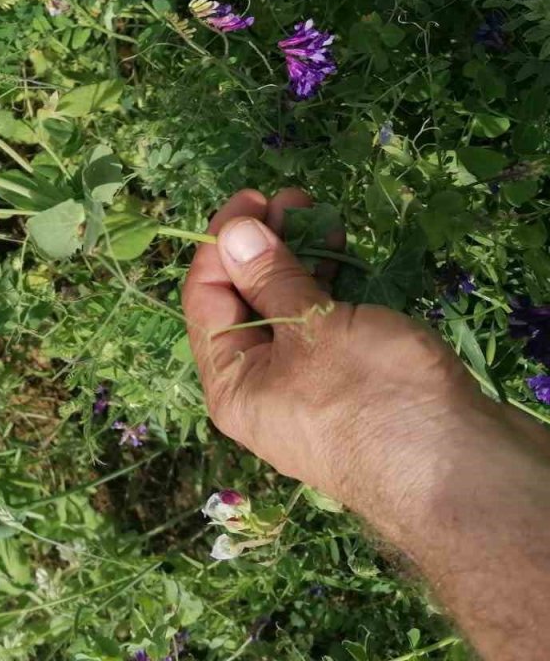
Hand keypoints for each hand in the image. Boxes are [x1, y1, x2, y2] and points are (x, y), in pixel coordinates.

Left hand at [181, 188, 483, 514]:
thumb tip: (229, 234)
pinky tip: (345, 254)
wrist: (467, 474)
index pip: (205, 300)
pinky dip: (331, 289)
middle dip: (264, 245)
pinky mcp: (354, 383)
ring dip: (301, 260)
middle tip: (292, 198)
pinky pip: (327, 326)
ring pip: (291, 310)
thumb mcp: (315, 326)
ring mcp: (310, 387)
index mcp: (232, 384)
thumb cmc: (375, 399)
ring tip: (322, 214)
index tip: (251, 199)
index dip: (221, 244)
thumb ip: (272, 277)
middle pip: (246, 302)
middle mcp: (261, 389)